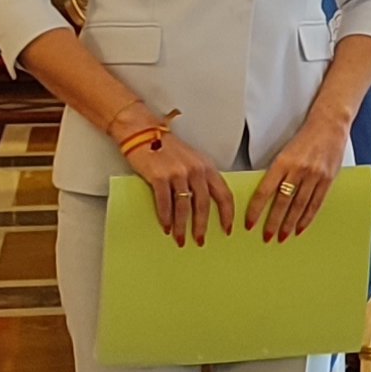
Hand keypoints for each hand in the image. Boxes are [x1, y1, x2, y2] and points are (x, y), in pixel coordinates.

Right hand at [123, 132, 234, 247]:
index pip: (224, 194)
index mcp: (206, 166)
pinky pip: (165, 203)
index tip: (227, 229)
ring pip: (184, 207)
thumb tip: (205, 207)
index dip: (227, 214)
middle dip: (202, 226)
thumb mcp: (192, 160)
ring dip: (182, 227)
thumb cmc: (167, 147)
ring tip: (180, 238)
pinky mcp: (159, 176)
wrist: (142, 131)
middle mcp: (195, 169)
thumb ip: (201, 178)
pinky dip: (166, 218)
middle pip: (203, 205)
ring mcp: (177, 172)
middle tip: (200, 241)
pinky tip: (166, 227)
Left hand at [244, 112, 348, 242]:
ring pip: (299, 206)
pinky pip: (316, 203)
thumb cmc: (305, 137)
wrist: (329, 124)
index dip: (256, 208)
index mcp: (283, 161)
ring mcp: (314, 175)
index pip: (265, 190)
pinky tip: (300, 228)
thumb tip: (266, 195)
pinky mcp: (327, 179)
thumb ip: (278, 171)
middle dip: (273, 222)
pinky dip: (307, 218)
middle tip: (266, 237)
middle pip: (283, 202)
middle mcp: (298, 169)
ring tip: (282, 236)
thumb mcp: (286, 151)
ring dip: (289, 224)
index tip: (250, 222)